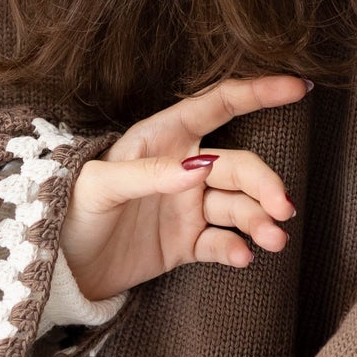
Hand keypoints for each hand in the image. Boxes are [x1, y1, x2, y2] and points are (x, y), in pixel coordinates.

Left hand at [58, 73, 307, 302]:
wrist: (59, 268)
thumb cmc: (70, 210)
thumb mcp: (99, 186)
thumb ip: (147, 174)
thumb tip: (199, 167)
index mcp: (161, 139)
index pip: (216, 106)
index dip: (257, 93)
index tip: (297, 88)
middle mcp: (182, 169)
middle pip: (238, 167)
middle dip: (265, 185)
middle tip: (283, 209)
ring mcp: (187, 207)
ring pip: (238, 207)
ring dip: (260, 221)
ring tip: (273, 241)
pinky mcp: (186, 243)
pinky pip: (221, 242)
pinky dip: (236, 250)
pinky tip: (241, 258)